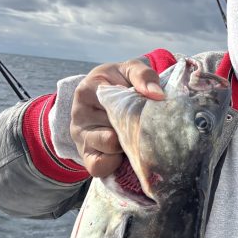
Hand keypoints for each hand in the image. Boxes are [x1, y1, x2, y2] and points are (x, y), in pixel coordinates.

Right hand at [71, 57, 163, 177]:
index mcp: (88, 89)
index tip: (144, 103)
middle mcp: (79, 113)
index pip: (114, 102)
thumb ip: (143, 75)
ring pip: (111, 146)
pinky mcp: (84, 155)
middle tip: (142, 122)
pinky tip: (122, 152)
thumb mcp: (129, 70)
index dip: (135, 107)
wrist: (100, 98)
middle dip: (134, 126)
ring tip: (131, 134)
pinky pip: (100, 166)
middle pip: (116, 125)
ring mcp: (80, 136)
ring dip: (127, 143)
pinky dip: (115, 162)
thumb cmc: (118, 83)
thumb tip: (157, 95)